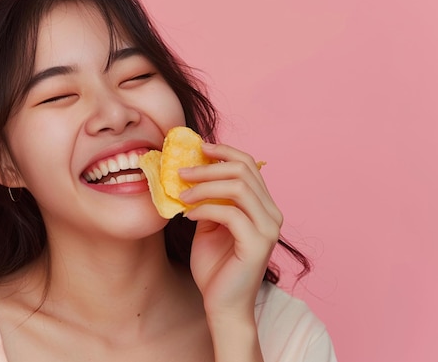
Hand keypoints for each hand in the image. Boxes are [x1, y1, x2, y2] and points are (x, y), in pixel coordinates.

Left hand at [178, 142, 281, 321]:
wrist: (221, 305)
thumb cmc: (215, 266)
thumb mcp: (209, 224)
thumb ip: (208, 200)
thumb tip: (191, 172)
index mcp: (262, 206)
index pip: (248, 165)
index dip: (224, 151)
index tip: (198, 147)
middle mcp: (271, 213)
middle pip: (243, 171)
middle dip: (209, 166)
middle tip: (181, 171)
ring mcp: (268, 229)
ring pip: (238, 188)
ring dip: (205, 186)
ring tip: (182, 195)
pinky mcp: (258, 244)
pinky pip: (230, 213)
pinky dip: (205, 209)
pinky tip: (188, 216)